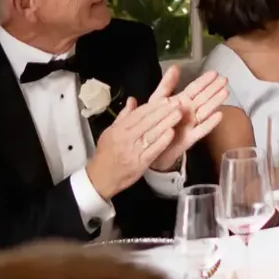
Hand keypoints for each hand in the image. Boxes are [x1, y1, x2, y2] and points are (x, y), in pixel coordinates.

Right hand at [87, 70, 181, 197]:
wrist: (100, 178)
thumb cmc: (106, 154)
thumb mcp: (110, 132)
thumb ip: (124, 115)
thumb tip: (132, 100)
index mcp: (118, 129)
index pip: (138, 114)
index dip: (153, 106)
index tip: (166, 100)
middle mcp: (125, 138)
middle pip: (147, 121)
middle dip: (163, 111)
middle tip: (176, 103)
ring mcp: (133, 151)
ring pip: (151, 134)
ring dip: (166, 123)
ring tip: (178, 114)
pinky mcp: (139, 164)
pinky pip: (153, 150)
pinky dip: (163, 141)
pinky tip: (171, 133)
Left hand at [153, 70, 229, 171]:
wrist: (149, 147)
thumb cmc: (154, 123)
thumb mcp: (157, 100)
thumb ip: (166, 85)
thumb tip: (175, 66)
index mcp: (181, 101)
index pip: (195, 88)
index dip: (204, 80)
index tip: (215, 73)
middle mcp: (189, 111)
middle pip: (203, 98)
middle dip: (214, 88)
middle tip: (225, 80)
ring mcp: (191, 124)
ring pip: (205, 111)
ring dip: (215, 102)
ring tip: (225, 92)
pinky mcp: (190, 138)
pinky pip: (201, 130)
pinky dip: (210, 123)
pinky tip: (219, 115)